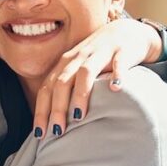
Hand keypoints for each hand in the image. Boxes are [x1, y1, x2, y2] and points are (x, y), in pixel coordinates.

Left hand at [31, 18, 162, 138]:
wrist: (126, 32)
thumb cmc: (98, 58)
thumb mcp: (78, 70)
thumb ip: (66, 89)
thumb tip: (52, 123)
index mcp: (66, 63)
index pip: (47, 87)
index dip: (42, 110)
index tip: (40, 133)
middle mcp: (79, 57)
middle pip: (62, 82)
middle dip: (57, 107)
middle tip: (58, 131)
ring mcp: (100, 52)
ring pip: (86, 72)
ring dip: (80, 93)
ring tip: (79, 116)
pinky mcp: (122, 50)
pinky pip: (118, 62)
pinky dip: (117, 74)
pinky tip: (116, 88)